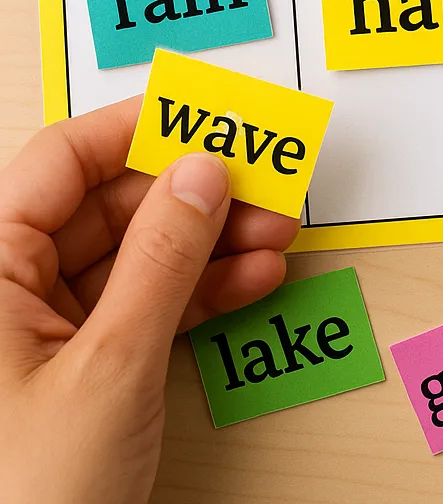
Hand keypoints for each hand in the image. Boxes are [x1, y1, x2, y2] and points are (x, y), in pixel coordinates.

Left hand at [0, 97, 298, 503]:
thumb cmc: (25, 499)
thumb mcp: (110, 365)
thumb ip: (162, 259)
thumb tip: (204, 173)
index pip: (62, 162)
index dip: (138, 130)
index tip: (206, 116)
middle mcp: (8, 289)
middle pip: (111, 207)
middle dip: (195, 195)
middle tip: (263, 182)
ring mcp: (46, 329)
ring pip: (138, 256)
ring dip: (212, 243)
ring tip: (276, 232)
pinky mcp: (82, 365)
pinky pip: (147, 304)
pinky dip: (202, 292)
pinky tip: (252, 279)